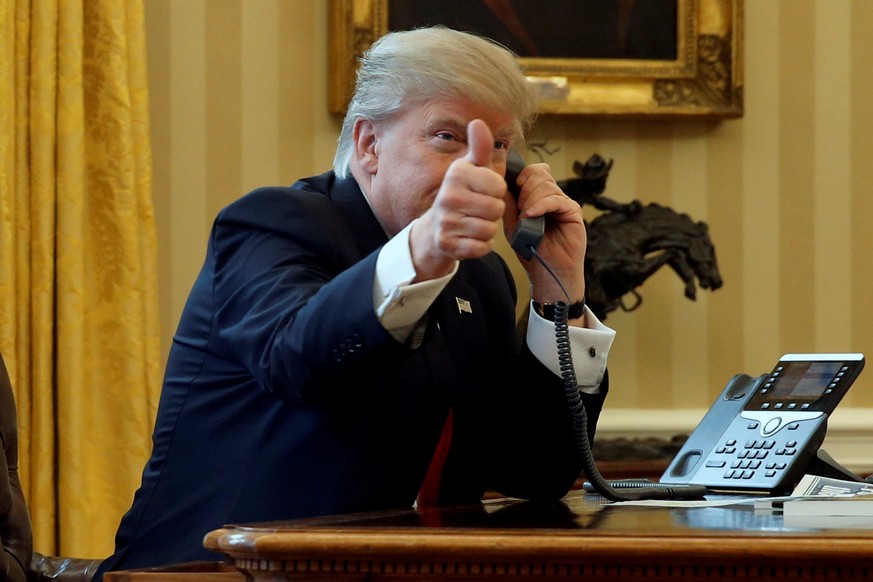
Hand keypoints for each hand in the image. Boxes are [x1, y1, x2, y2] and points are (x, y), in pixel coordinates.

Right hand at [410, 119, 506, 279]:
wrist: (434, 228)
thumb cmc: (461, 195)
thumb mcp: (471, 169)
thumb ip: (479, 148)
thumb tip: (478, 122)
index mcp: (456, 174)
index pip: (499, 186)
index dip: (497, 192)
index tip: (482, 192)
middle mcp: (448, 196)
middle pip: (496, 209)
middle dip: (492, 213)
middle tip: (478, 210)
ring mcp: (445, 221)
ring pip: (489, 229)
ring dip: (486, 229)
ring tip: (472, 223)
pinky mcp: (447, 244)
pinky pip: (481, 247)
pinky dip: (480, 245)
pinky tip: (468, 238)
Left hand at [504, 163, 586, 307]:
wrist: (547, 271)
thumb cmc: (531, 249)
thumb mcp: (513, 225)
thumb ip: (509, 205)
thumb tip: (500, 185)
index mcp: (538, 196)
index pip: (532, 171)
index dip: (521, 175)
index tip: (512, 187)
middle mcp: (552, 196)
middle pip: (539, 174)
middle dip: (525, 187)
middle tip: (519, 207)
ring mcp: (563, 202)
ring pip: (547, 185)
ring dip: (531, 199)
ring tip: (525, 217)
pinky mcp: (572, 211)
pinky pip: (556, 200)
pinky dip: (541, 205)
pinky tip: (532, 215)